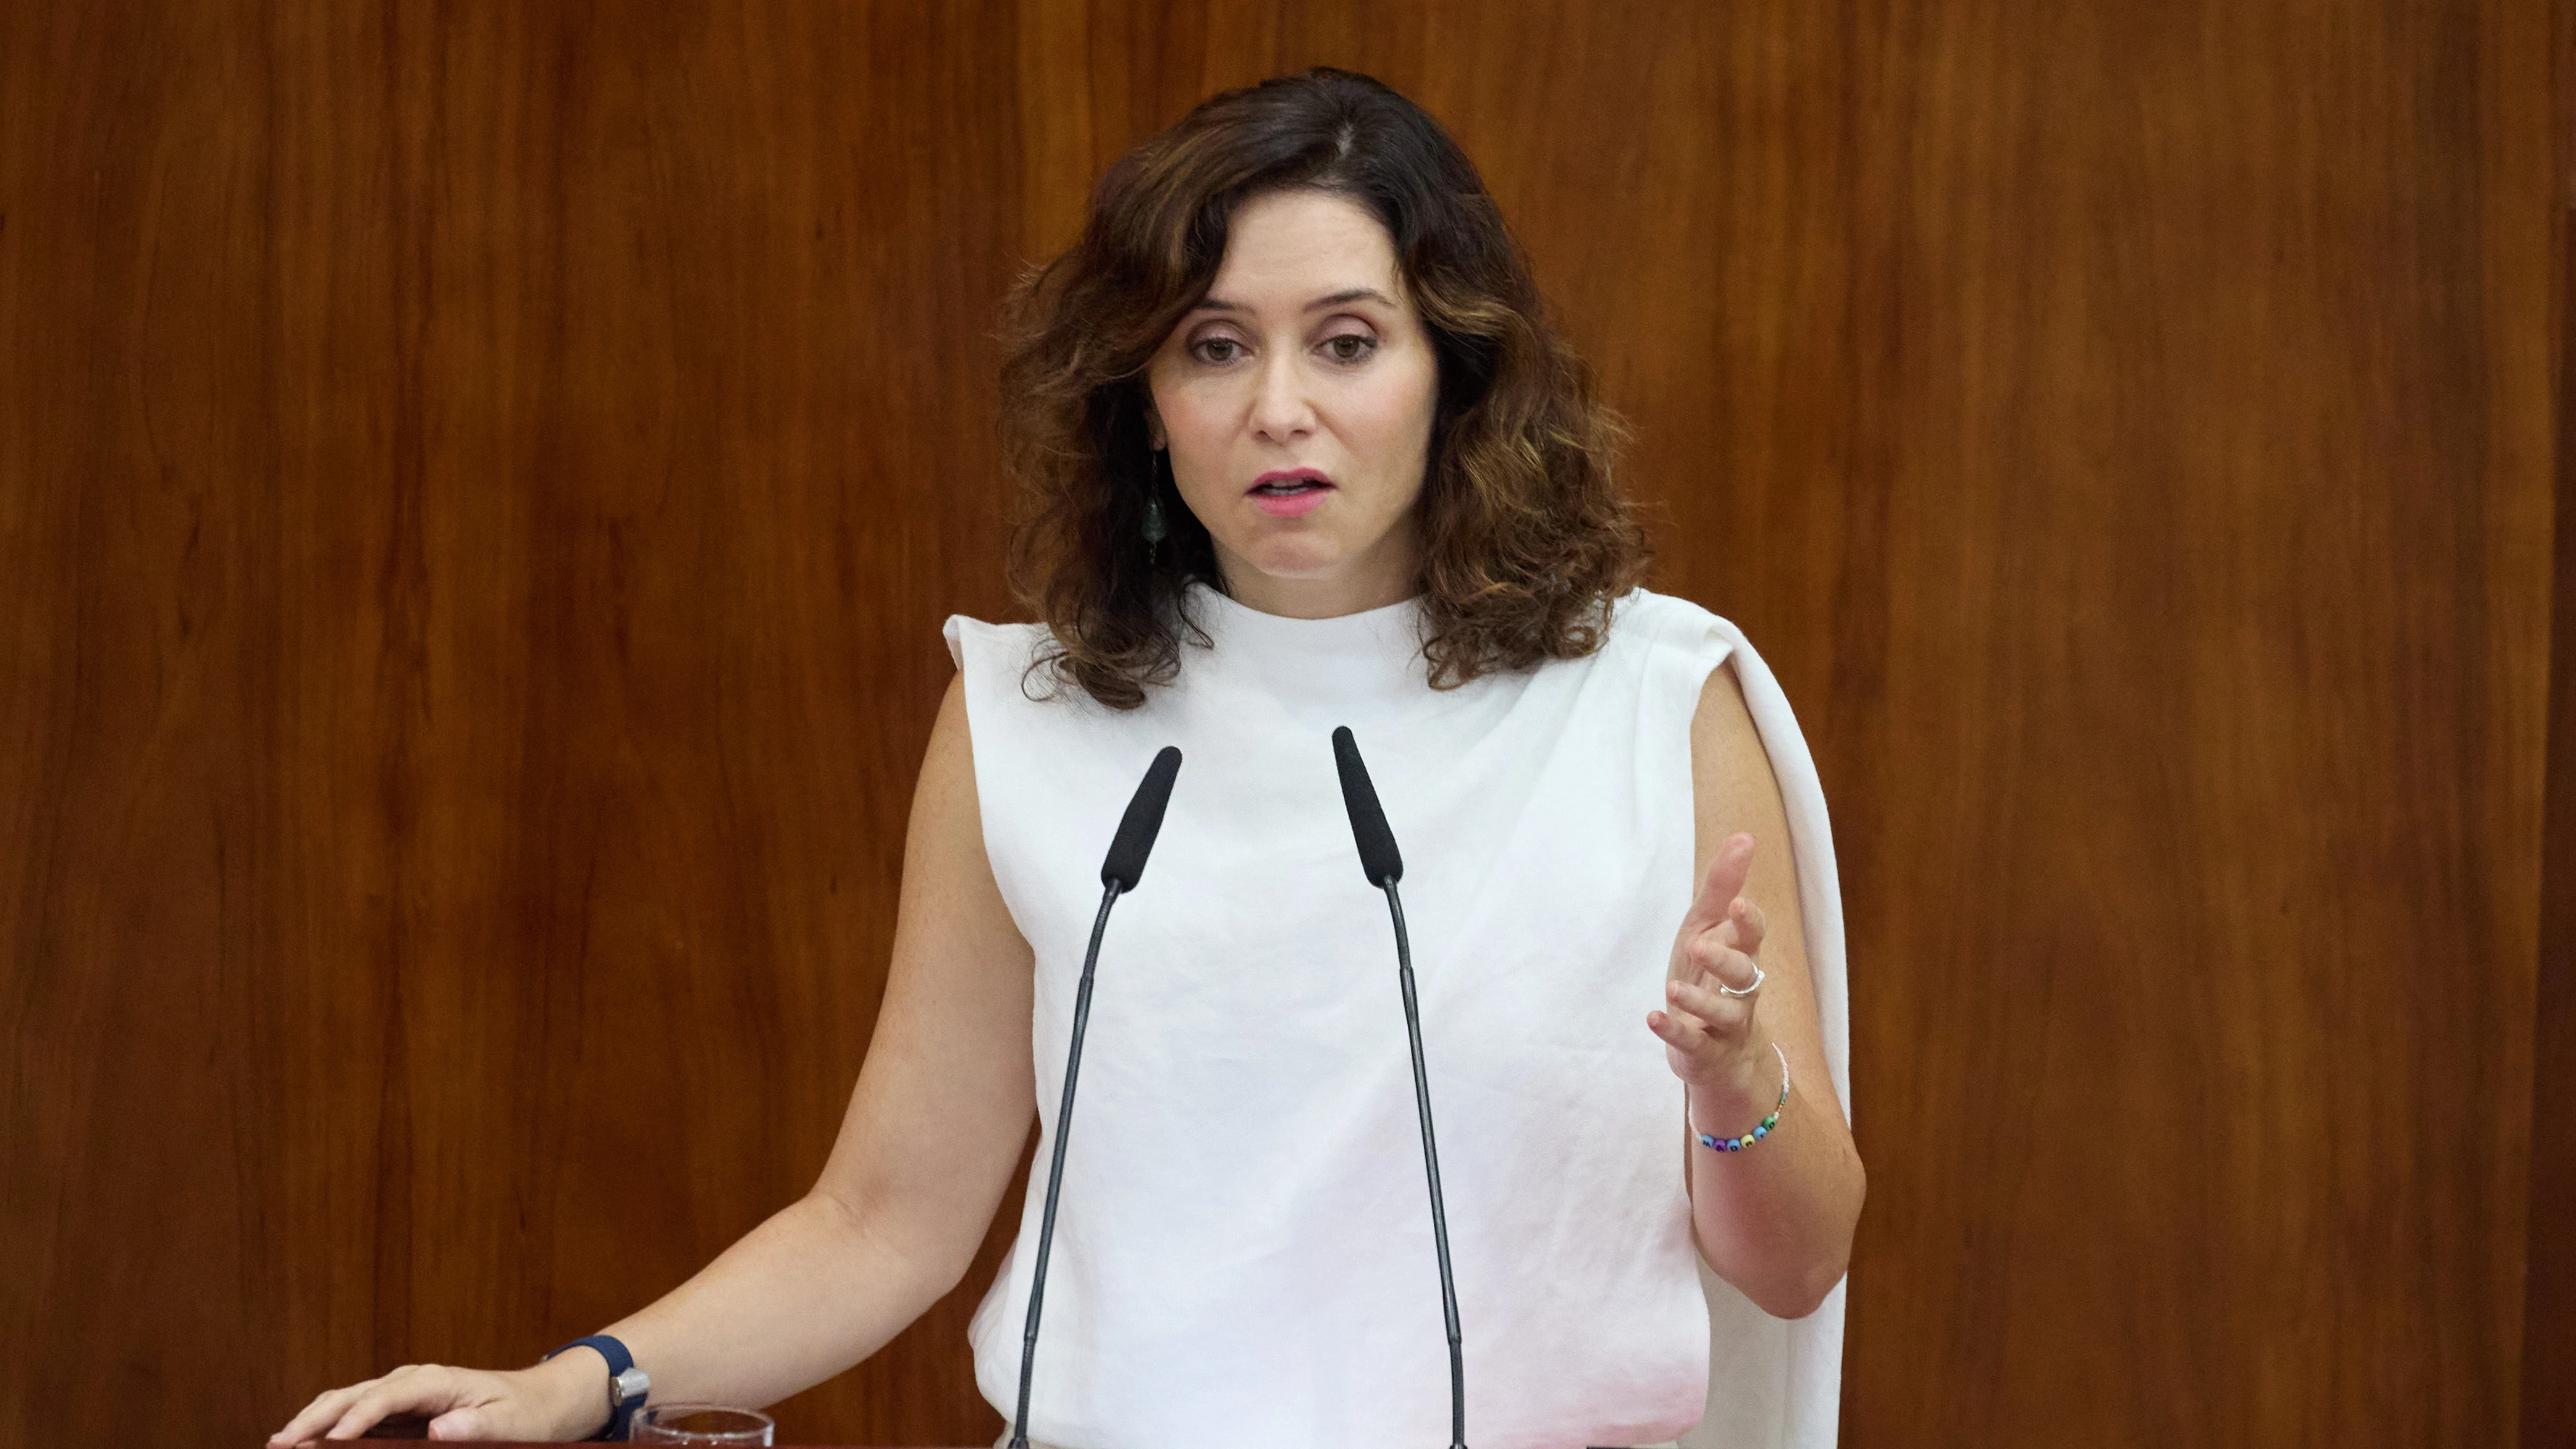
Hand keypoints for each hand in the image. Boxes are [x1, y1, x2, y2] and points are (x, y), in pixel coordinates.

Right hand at [267, 1353, 604, 1444]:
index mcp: (435, 1381)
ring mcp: (400, 1396)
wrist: (537, 1401)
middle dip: (315, 1418)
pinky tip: (305, 1443)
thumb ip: (476, 1424)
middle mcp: (411, 1382)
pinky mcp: (397, 1412)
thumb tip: (438, 1427)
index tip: (331, 1441)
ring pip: (345, 1403)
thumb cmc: (524, 1412)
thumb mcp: (509, 1422)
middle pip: (353, 1396)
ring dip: (312, 1420)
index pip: (386, 1396)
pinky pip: (354, 1417)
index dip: (356, 1418)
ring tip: (278, 1442)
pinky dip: (326, 1428)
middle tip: (280, 1442)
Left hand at [1648, 831, 1775, 1119]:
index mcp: (1741, 956)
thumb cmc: (1711, 979)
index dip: (1748, 922)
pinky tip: (1653, 1018)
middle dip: (1725, 960)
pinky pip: (1692, 1044)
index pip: (1753, 936)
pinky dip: (1672, 1032)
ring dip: (1699, 1000)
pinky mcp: (1705, 1053)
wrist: (1721, 1056)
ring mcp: (1726, 1026)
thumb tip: (1743, 836)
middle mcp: (1741, 991)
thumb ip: (1722, 888)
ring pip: (1723, 1014)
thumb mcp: (1709, 931)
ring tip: (1673, 988)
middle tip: (1697, 946)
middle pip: (1744, 975)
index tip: (1737, 904)